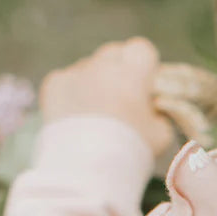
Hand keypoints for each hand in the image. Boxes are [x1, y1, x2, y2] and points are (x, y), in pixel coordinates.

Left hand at [39, 37, 174, 156]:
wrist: (88, 166)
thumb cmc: (132, 149)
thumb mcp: (162, 134)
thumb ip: (161, 113)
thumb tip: (154, 107)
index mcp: (133, 71)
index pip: (142, 49)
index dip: (146, 67)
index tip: (146, 86)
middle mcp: (103, 64)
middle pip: (114, 53)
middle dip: (120, 70)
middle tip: (123, 99)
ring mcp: (75, 72)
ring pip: (90, 68)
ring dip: (96, 82)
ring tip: (97, 115)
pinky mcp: (54, 84)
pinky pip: (68, 81)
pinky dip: (73, 93)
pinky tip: (78, 117)